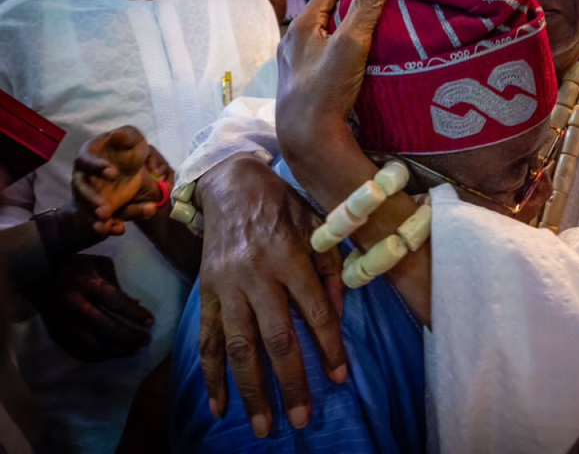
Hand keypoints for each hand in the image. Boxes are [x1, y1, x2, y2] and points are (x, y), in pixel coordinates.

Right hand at [24, 253, 152, 361]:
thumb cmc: (75, 267)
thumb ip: (118, 284)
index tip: (150, 321)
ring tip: (135, 350)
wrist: (36, 276)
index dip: (134, 314)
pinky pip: (78, 352)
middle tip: (147, 339)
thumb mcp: (100, 265)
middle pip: (105, 328)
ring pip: (92, 345)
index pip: (114, 302)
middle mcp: (74, 305)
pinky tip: (114, 354)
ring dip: (117, 351)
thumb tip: (136, 304)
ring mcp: (63, 322)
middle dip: (129, 336)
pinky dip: (99, 356)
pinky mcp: (56, 334)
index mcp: (86, 283)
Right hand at [70, 127, 166, 235]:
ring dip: (98, 219)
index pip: (85, 161)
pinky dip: (110, 227)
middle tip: (104, 211)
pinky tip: (118, 230)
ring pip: (90, 209)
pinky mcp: (100, 211)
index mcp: (89, 157)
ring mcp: (90, 197)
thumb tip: (117, 135)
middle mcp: (84, 178)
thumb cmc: (126, 152)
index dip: (96, 167)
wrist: (129, 171)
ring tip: (109, 225)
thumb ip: (127, 136)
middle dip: (92, 201)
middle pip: (83, 191)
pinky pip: (102, 221)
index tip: (113, 173)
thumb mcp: (132, 140)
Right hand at [195, 154, 346, 435]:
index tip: (339, 378)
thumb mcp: (317, 225)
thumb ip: (331, 266)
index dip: (329, 347)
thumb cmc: (284, 206)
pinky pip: (208, 339)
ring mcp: (227, 286)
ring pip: (239, 346)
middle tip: (302, 418)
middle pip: (276, 337)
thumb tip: (338, 312)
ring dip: (251, 390)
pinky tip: (219, 405)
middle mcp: (256, 274)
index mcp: (290, 256)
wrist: (231, 185)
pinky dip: (212, 375)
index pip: (315, 311)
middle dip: (291, 381)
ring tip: (263, 425)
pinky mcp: (206, 292)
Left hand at [276, 0, 390, 195]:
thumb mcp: (350, 44)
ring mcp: (298, 64)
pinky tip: (361, 60)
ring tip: (378, 30)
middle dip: (356, 7)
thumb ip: (366, 8)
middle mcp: (294, 42)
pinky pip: (327, 57)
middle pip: (329, 13)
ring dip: (350, 31)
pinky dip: (344, 52)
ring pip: (328, 37)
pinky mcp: (306, 83)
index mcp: (300, 26)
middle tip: (386, 5)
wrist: (308, 139)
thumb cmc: (326, 89)